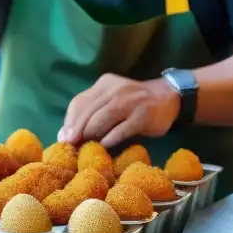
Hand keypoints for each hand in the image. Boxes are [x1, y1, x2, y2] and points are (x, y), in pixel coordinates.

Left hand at [58, 74, 179, 147]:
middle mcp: (115, 90)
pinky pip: (120, 130)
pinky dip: (109, 140)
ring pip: (101, 120)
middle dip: (77, 131)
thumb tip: (63, 134)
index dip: (69, 121)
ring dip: (90, 136)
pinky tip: (104, 146)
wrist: (168, 96)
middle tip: (71, 147)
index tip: (64, 137)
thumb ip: (90, 112)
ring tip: (86, 148)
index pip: (79, 102)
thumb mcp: (111, 99)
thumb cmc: (134, 102)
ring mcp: (129, 102)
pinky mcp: (141, 116)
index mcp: (105, 84)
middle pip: (88, 112)